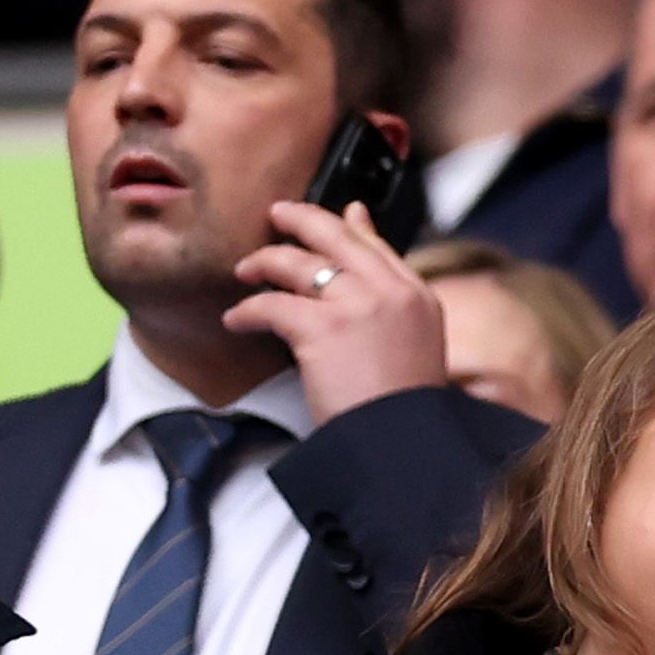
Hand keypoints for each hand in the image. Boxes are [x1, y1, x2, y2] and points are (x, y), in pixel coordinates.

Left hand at [227, 201, 447, 424]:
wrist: (401, 441)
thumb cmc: (404, 403)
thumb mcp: (417, 342)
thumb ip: (394, 303)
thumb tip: (372, 276)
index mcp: (418, 297)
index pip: (377, 246)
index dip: (348, 224)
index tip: (332, 214)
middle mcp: (390, 292)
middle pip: (336, 236)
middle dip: (300, 218)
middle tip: (275, 215)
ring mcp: (357, 307)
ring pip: (297, 263)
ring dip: (263, 263)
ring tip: (244, 272)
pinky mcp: (322, 329)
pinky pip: (270, 305)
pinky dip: (246, 312)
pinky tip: (236, 320)